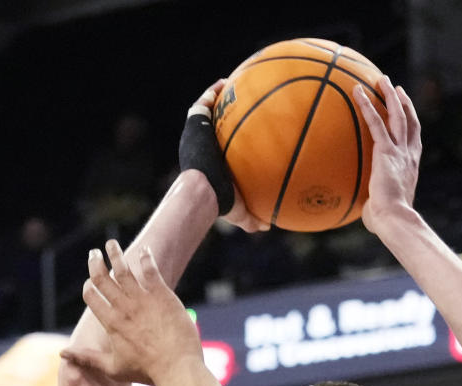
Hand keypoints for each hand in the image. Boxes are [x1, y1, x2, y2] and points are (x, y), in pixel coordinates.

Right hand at [65, 240, 200, 384]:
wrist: (176, 368)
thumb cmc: (146, 372)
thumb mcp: (113, 368)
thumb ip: (87, 358)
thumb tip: (62, 354)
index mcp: (111, 323)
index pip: (92, 297)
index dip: (88, 287)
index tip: (89, 283)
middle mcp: (124, 307)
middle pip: (103, 278)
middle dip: (95, 263)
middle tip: (93, 253)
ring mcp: (143, 299)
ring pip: (124, 270)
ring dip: (115, 254)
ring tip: (110, 243)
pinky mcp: (162, 295)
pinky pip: (150, 270)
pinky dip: (146, 258)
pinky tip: (144, 250)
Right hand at [181, 82, 268, 232]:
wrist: (204, 192)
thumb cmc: (220, 202)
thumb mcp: (239, 211)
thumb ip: (252, 218)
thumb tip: (268, 226)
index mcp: (210, 163)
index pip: (219, 147)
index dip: (228, 139)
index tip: (241, 131)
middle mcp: (201, 146)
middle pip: (212, 126)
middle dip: (223, 114)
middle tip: (237, 105)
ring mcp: (196, 133)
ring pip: (205, 111)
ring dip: (216, 98)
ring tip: (230, 84)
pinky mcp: (193, 123)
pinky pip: (202, 102)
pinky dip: (212, 92)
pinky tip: (225, 83)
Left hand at [353, 77, 421, 234]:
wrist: (394, 219)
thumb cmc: (387, 221)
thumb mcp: (381, 209)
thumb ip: (374, 203)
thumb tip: (364, 212)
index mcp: (411, 166)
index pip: (413, 139)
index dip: (410, 122)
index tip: (405, 110)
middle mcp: (408, 154)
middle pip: (409, 121)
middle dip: (402, 102)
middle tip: (395, 87)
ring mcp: (399, 151)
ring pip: (397, 115)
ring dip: (389, 95)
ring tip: (381, 79)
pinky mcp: (386, 151)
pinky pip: (375, 123)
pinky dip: (367, 105)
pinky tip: (358, 91)